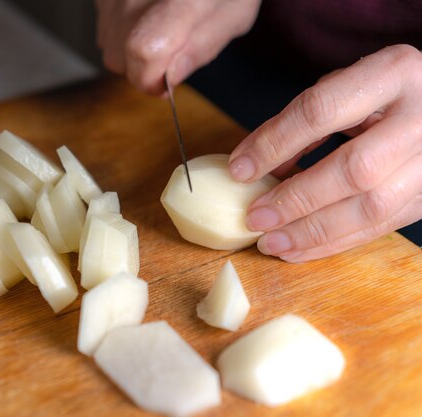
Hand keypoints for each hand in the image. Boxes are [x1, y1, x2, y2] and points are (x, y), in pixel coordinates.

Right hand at [95, 0, 260, 93]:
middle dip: (143, 68)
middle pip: (120, 56)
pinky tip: (147, 14)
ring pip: (108, 45)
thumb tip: (170, 77)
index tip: (166, 84)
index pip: (143, 50)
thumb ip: (202, 46)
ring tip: (161, 26)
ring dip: (131, 49)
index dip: (151, 79)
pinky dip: (122, 29)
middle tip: (171, 51)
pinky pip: (105, 25)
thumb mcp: (234, 14)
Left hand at [228, 45, 421, 261]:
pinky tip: (299, 248)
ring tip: (271, 243)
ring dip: (313, 232)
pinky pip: (382, 227)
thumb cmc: (380, 93)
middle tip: (255, 218)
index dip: (275, 144)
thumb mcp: (341, 88)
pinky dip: (335, 242)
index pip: (322, 111)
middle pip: (354, 169)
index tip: (239, 170)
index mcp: (393, 72)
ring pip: (373, 207)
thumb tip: (252, 168)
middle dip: (296, 199)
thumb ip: (298, 123)